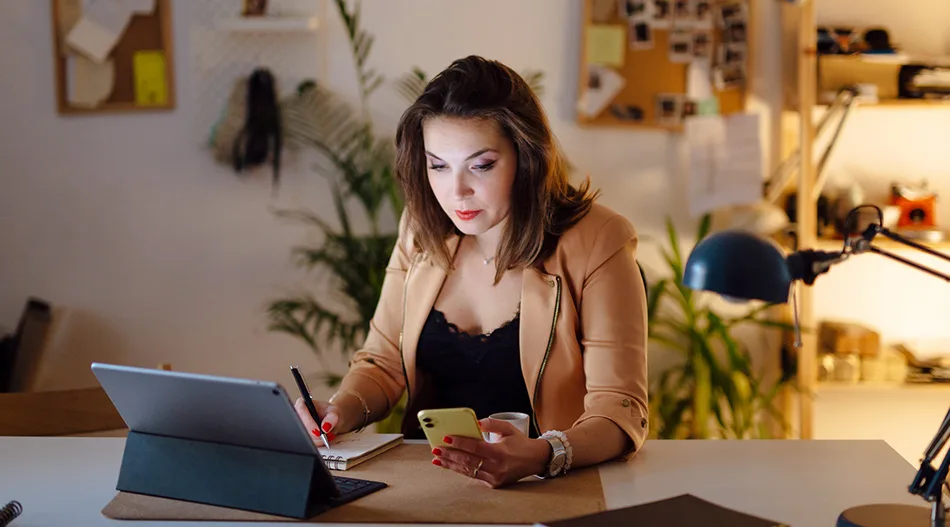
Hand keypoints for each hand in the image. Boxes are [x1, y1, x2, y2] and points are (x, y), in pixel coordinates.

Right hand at [293, 397, 339, 444]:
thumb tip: (325, 427)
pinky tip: (321, 439)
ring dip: (316, 441)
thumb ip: (331, 418)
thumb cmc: (330, 413)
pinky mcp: (299, 436)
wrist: (330, 420)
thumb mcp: (334, 412)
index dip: (309, 423)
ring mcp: (296, 426)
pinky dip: (316, 443)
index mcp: (302, 404)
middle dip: (314, 435)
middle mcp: (296, 415)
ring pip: (302, 438)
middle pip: (300, 428)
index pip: (301, 412)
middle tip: (325, 437)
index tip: (319, 431)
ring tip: (325, 436)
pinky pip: (305, 443)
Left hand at [431, 418, 551, 488]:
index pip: (475, 447)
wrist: (535, 460)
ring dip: (450, 464)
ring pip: (468, 470)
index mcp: (500, 452)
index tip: (446, 437)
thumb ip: (491, 423)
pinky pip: (473, 476)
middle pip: (467, 460)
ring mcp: (495, 478)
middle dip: (449, 454)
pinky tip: (450, 465)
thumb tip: (474, 423)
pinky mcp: (494, 484)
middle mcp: (497, 467)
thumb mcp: (508, 428)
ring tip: (437, 459)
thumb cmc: (520, 443)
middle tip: (436, 449)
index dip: (459, 442)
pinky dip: (461, 469)